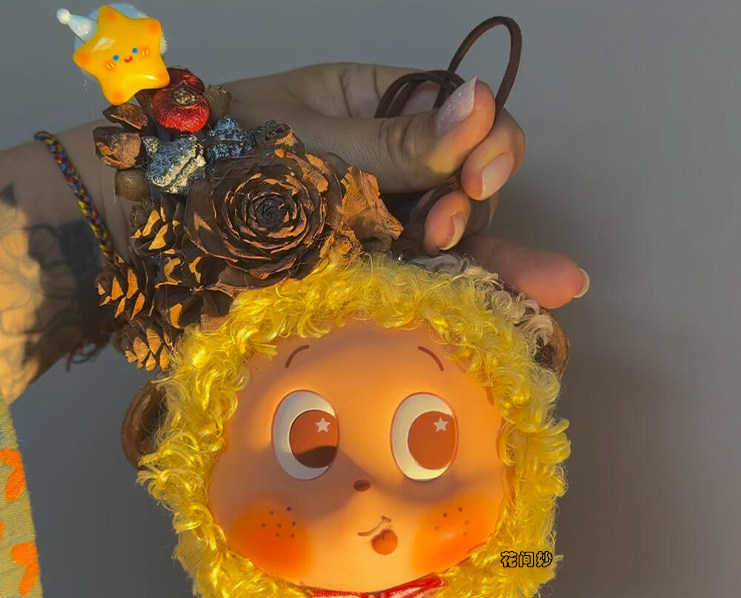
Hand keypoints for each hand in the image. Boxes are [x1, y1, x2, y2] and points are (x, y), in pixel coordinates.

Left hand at [226, 63, 588, 308]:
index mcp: (377, 106)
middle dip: (473, 206)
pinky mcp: (372, 272)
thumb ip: (397, 144)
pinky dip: (470, 292)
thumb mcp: (314, 144)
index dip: (485, 142)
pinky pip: (428, 278)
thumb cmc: (225, 160)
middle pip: (465, 181)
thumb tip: (481, 103)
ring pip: (457, 237)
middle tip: (445, 229)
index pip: (458, 116)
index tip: (475, 174)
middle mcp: (390, 164)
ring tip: (545, 285)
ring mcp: (383, 222)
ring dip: (496, 258)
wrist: (155, 225)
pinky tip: (523, 310)